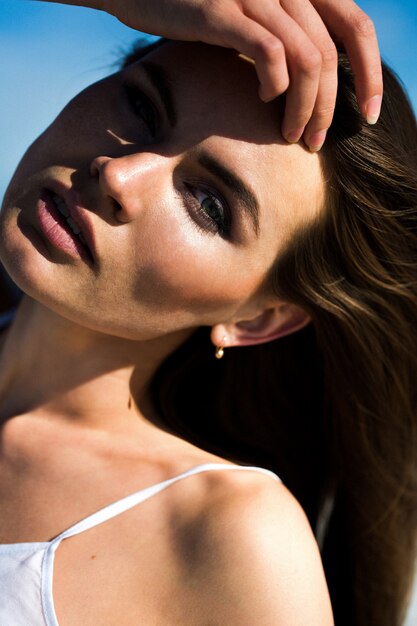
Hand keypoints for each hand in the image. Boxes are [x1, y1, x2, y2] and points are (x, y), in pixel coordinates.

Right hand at [45, 0, 383, 150]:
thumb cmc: (193, 6)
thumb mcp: (250, 15)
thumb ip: (284, 36)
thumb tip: (312, 86)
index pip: (356, 27)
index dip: (369, 73)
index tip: (368, 113)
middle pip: (332, 54)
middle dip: (331, 107)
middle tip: (316, 141)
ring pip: (307, 58)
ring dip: (305, 107)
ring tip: (292, 135)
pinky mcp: (223, 10)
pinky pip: (269, 52)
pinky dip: (275, 84)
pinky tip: (264, 99)